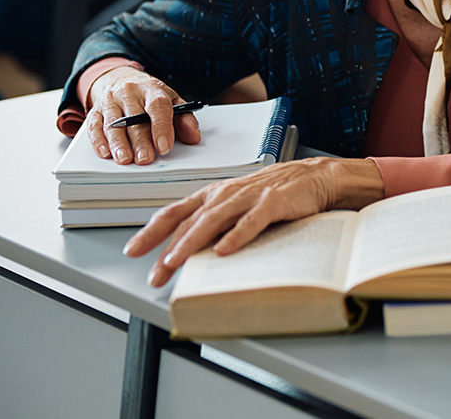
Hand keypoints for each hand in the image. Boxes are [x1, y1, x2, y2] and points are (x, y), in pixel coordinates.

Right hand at [83, 67, 201, 164]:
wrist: (121, 79)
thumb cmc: (150, 96)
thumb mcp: (172, 101)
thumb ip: (184, 118)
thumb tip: (194, 136)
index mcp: (152, 89)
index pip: (158, 106)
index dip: (161, 127)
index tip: (164, 146)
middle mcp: (130, 92)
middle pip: (135, 118)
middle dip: (141, 141)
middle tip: (145, 159)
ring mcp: (110, 100)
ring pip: (113, 123)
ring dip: (118, 143)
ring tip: (125, 159)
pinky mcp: (95, 110)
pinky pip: (94, 125)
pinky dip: (98, 140)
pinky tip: (104, 152)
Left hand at [124, 157, 384, 286]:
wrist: (317, 177)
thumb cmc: (279, 193)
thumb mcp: (241, 205)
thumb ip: (217, 224)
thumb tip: (190, 252)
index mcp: (215, 194)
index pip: (175, 213)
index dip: (152, 231)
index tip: (133, 251)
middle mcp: (227, 194)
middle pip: (189, 221)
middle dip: (167, 249)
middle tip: (155, 273)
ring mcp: (250, 197)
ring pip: (213, 220)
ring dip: (192, 242)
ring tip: (176, 261)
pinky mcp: (274, 202)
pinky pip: (252, 222)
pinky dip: (236, 236)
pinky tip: (224, 251)